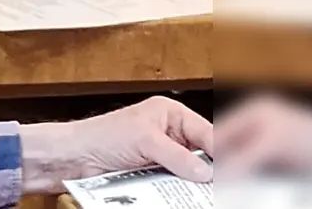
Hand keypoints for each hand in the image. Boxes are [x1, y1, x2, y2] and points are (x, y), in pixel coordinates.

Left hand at [20, 97, 212, 193]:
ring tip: (212, 195)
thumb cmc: (102, 136)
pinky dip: (181, 192)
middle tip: (226, 188)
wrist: (75, 157)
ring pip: (191, 172)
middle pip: (203, 154)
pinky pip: (175, 184)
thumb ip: (178, 156)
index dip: (223, 152)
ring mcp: (162, 154)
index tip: (236, 172)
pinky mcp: (153, 173)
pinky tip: (189, 198)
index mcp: (171, 114)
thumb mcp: (145, 141)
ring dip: (197, 184)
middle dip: (212, 171)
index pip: (208, 132)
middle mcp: (170, 132)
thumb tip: (206, 172)